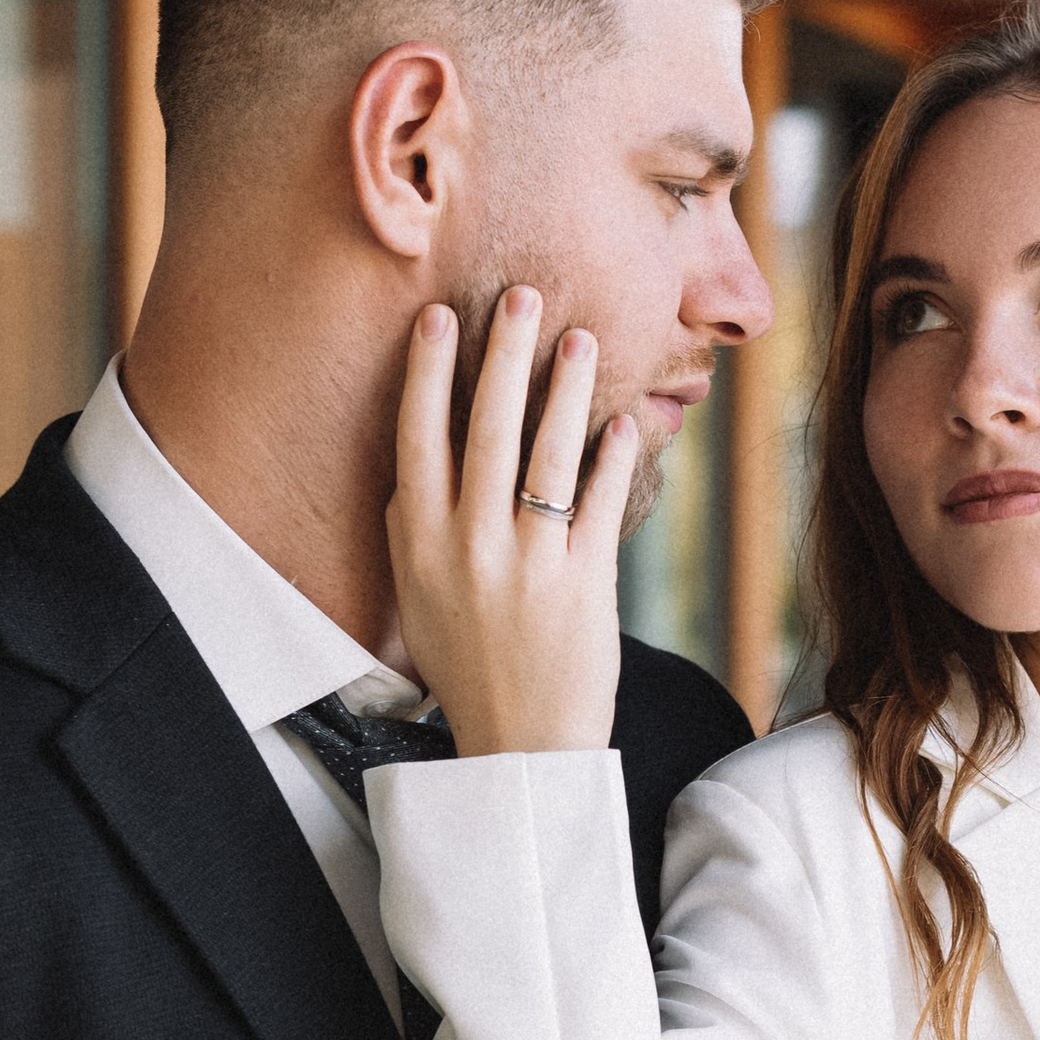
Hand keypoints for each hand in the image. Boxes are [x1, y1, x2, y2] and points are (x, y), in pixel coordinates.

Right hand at [386, 290, 631, 755]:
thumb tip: (417, 461)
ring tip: (581, 337)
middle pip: (485, 427)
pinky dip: (614, 457)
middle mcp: (469, 545)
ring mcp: (529, 562)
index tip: (438, 318)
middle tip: (522, 295)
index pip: (418, 437)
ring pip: (547, 452)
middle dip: (503, 353)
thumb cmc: (469, 665)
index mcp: (420, 543)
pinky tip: (623, 422)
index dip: (428, 373)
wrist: (522, 744)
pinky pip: (601, 501)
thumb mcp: (418, 596)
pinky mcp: (584, 582)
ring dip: (566, 387)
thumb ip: (416, 528)